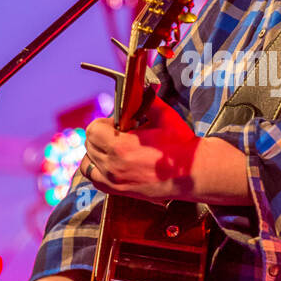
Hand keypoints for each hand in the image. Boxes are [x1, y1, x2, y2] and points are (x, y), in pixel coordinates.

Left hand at [80, 95, 200, 202]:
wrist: (193, 173)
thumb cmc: (180, 144)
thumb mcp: (164, 116)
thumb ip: (146, 101)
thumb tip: (137, 89)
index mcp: (121, 146)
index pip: (93, 129)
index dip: (103, 123)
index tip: (117, 123)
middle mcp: (113, 166)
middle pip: (89, 144)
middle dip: (101, 135)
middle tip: (118, 134)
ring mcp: (114, 181)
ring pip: (88, 162)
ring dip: (96, 152)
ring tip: (113, 148)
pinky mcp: (119, 191)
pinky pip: (94, 179)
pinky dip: (96, 170)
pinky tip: (110, 163)